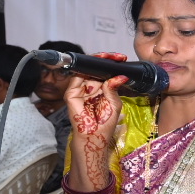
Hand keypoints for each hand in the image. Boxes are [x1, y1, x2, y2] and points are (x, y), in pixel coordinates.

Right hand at [66, 53, 128, 189]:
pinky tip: (96, 66)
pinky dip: (86, 70)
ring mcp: (80, 89)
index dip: (112, 64)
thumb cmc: (105, 123)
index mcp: (101, 89)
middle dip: (106, 60)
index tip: (122, 59)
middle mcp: (90, 87)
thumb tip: (120, 76)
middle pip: (95, 68)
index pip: (104, 72)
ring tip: (109, 58)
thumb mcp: (115, 103)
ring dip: (97, 62)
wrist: (94, 136)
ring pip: (86, 70)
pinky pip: (77, 77)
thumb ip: (114, 88)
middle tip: (117, 57)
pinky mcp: (71, 93)